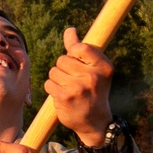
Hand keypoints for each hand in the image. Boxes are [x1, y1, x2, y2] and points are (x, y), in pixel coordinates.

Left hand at [44, 28, 112, 144]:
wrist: (95, 121)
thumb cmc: (93, 90)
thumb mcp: (93, 69)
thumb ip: (80, 49)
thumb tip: (70, 30)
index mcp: (104, 66)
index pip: (80, 48)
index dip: (73, 53)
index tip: (78, 63)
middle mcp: (93, 77)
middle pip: (62, 59)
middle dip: (64, 69)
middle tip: (74, 80)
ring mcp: (79, 88)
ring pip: (54, 71)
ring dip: (57, 79)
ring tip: (69, 89)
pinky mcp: (65, 98)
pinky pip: (49, 84)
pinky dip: (53, 89)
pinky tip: (63, 96)